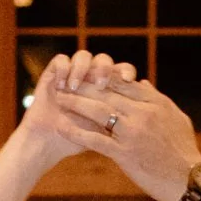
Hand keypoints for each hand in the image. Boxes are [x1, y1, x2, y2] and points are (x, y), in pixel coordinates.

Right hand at [19, 49, 139, 162]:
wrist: (51, 143)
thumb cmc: (82, 141)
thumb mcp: (108, 133)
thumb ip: (125, 120)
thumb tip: (150, 111)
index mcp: (108, 87)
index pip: (122, 71)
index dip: (126, 72)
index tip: (129, 80)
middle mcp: (92, 76)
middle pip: (104, 60)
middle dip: (104, 70)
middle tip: (101, 84)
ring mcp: (73, 73)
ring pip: (84, 56)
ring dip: (82, 69)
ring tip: (76, 87)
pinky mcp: (54, 73)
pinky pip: (61, 60)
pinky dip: (63, 70)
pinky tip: (61, 86)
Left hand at [52, 59, 200, 200]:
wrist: (191, 181)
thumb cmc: (185, 151)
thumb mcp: (176, 118)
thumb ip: (157, 99)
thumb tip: (141, 83)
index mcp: (156, 103)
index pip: (124, 82)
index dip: (102, 76)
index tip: (87, 73)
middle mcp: (143, 114)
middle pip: (107, 93)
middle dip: (83, 86)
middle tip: (64, 81)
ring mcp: (133, 133)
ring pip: (98, 112)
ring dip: (75, 104)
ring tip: (58, 99)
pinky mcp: (125, 154)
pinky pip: (95, 140)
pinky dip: (76, 133)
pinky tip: (62, 128)